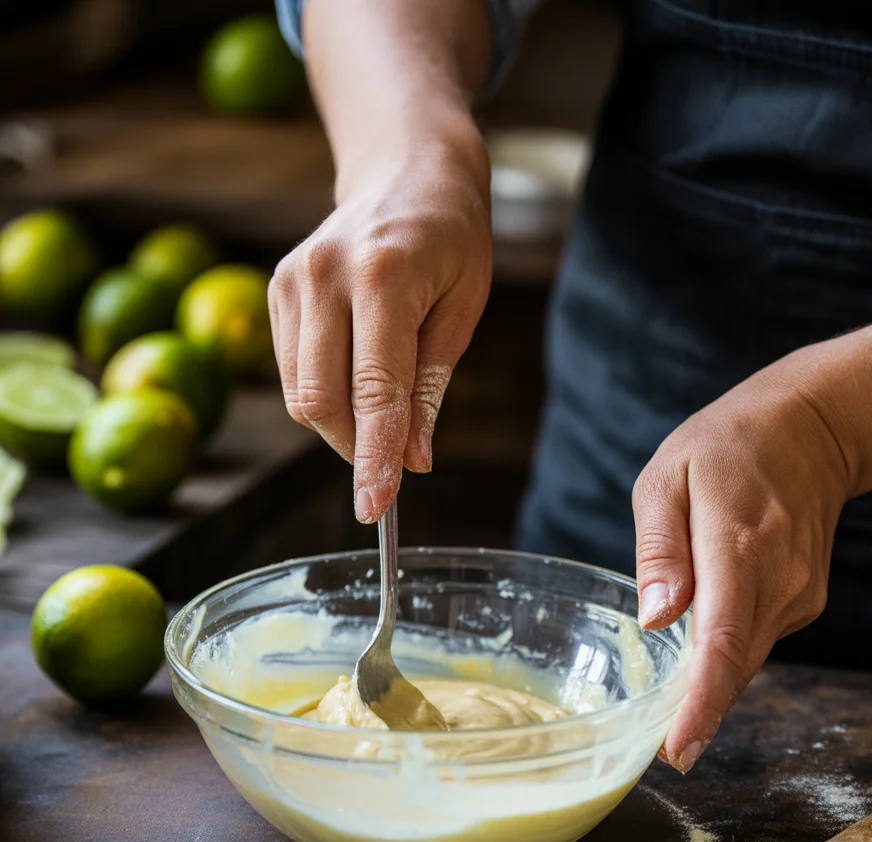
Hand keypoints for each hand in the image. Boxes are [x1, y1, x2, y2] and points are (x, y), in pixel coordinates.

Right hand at [268, 131, 491, 521]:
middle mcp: (326, 277)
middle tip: (395, 456)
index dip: (375, 458)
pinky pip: (293, 372)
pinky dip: (324, 393)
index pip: (375, 392)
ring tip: (382, 400)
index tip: (375, 508)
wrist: (406, 170)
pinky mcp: (276, 289)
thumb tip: (412, 462)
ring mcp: (292, 281)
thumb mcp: (462, 311)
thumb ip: (431, 390)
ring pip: (302, 395)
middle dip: (357, 446)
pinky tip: (356, 367)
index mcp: (385, 278)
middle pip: (323, 403)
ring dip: (341, 423)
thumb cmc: (449, 239)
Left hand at [632, 344, 853, 771]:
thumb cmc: (726, 446)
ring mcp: (799, 594)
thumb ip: (658, 548)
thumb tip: (656, 618)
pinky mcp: (803, 601)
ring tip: (672, 711)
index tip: (677, 750)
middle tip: (663, 752)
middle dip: (699, 714)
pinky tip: (700, 648)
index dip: (700, 703)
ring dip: (710, 687)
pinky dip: (726, 655)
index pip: (722, 642)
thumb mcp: (667, 478)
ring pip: (746, 660)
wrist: (812, 430)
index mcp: (739, 546)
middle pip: (736, 666)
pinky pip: (755, 641)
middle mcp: (779, 580)